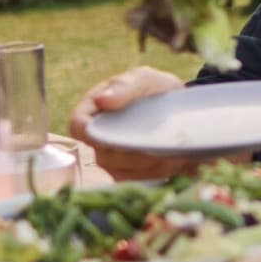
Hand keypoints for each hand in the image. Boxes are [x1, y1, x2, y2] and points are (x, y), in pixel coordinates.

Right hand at [69, 66, 197, 180]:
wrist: (182, 110)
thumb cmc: (156, 90)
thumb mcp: (145, 80)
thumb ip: (125, 86)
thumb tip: (102, 100)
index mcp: (94, 111)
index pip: (78, 126)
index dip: (89, 133)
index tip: (110, 135)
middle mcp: (100, 140)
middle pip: (104, 157)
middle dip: (132, 152)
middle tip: (156, 141)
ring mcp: (114, 161)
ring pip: (123, 172)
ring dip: (149, 163)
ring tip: (170, 148)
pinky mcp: (131, 176)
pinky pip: (139, 181)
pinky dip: (158, 172)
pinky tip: (173, 159)